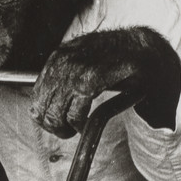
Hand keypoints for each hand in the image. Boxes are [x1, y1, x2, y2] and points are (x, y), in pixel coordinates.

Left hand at [30, 27, 180, 137]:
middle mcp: (63, 62)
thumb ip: (62, 79)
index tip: (55, 123)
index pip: (35, 96)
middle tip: (67, 131)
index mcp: (58, 58)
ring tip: (78, 127)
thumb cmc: (115, 59)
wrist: (146, 49)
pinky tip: (87, 123)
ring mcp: (77, 70)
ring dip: (65, 127)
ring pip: (56, 113)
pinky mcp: (93, 80)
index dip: (43, 116)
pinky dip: (79, 124)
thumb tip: (41, 106)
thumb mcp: (82, 61)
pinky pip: (76, 113)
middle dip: (53, 125)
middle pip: (42, 108)